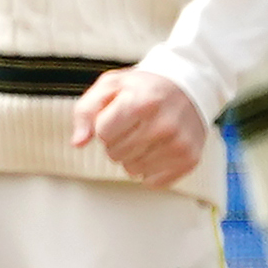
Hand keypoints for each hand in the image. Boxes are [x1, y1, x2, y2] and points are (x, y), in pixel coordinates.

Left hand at [72, 66, 208, 188]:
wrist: (189, 87)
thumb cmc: (144, 88)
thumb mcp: (111, 86)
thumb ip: (86, 111)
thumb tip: (78, 142)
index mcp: (142, 102)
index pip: (102, 134)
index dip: (104, 126)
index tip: (117, 115)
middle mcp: (163, 125)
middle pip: (115, 154)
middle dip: (117, 141)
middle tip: (133, 125)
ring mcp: (179, 145)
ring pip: (132, 170)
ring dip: (132, 156)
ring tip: (146, 135)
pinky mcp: (189, 160)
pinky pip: (152, 181)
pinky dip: (150, 169)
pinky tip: (158, 149)